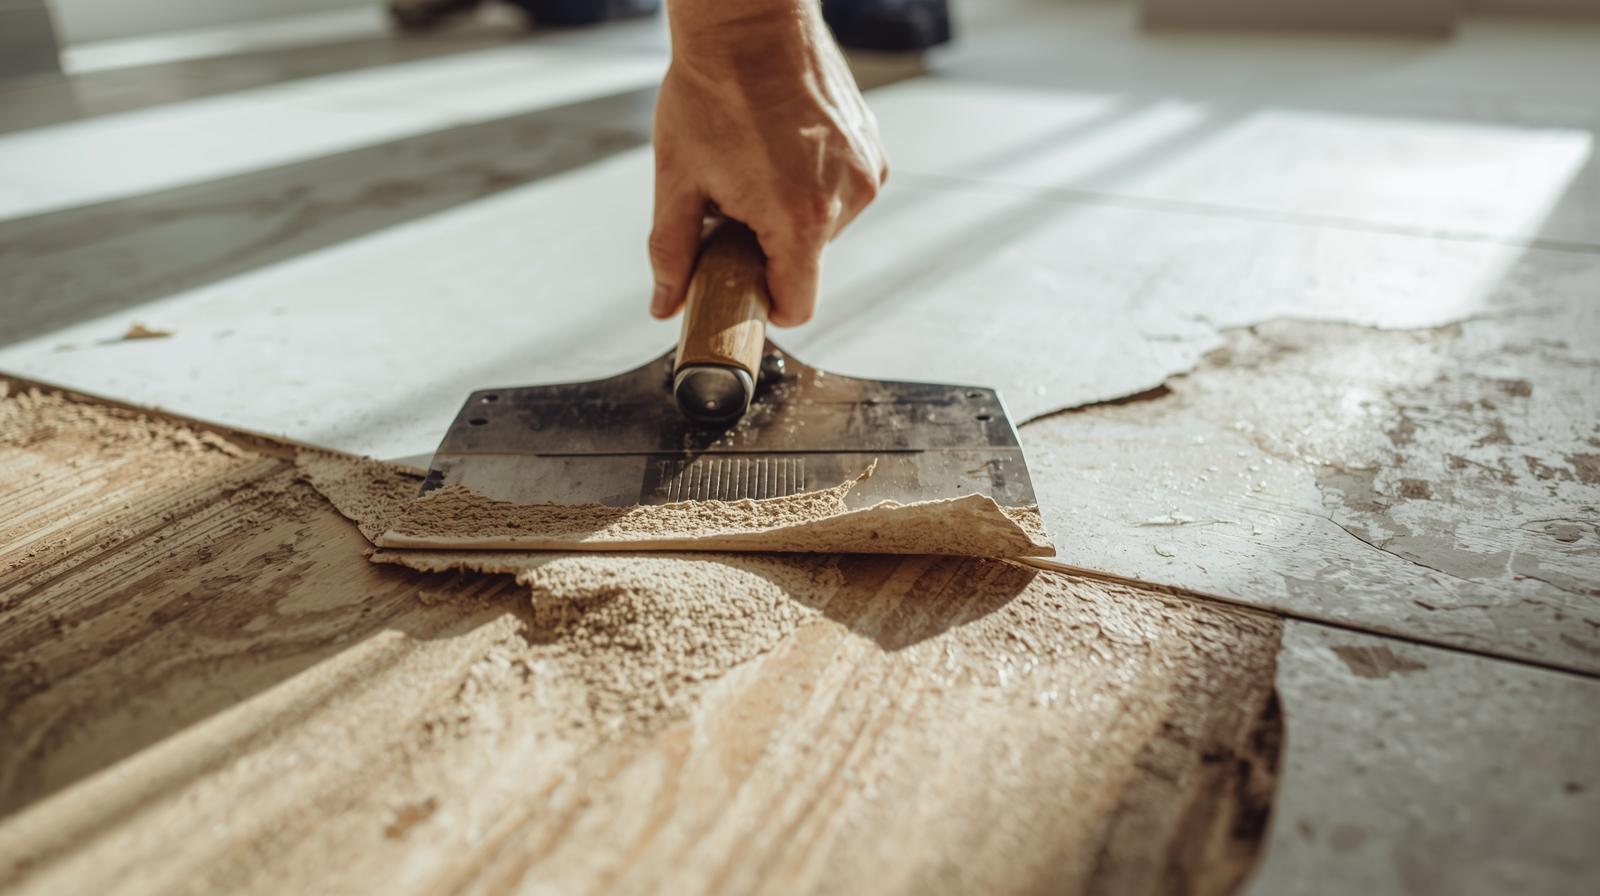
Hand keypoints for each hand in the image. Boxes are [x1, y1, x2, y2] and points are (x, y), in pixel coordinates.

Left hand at [649, 0, 887, 326]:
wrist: (749, 18)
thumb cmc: (713, 88)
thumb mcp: (678, 178)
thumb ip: (672, 251)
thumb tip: (665, 303)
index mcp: (800, 218)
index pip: (798, 305)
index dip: (764, 303)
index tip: (742, 283)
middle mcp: (846, 198)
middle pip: (807, 261)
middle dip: (769, 244)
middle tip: (732, 200)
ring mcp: (865, 169)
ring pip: (825, 225)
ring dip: (791, 211)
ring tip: (757, 163)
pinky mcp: (872, 145)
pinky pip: (842, 189)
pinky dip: (812, 182)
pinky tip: (782, 145)